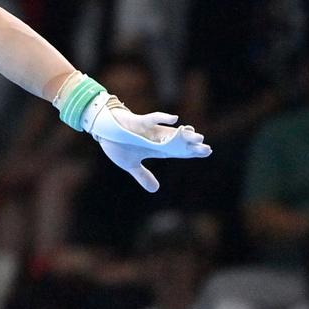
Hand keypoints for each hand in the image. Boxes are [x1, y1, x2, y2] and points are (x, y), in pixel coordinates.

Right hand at [86, 96, 209, 191]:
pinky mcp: (136, 122)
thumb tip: (156, 190)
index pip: (176, 151)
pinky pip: (151, 119)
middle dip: (191, 146)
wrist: (102, 128)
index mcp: (154, 148)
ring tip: (196, 136)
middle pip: (176, 142)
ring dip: (181, 134)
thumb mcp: (130, 164)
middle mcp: (154, 138)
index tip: (207, 152)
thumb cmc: (117, 143)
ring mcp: (147, 130)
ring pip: (168, 132)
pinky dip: (162, 118)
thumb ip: (143, 175)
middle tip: (207, 148)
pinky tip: (174, 119)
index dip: (191, 153)